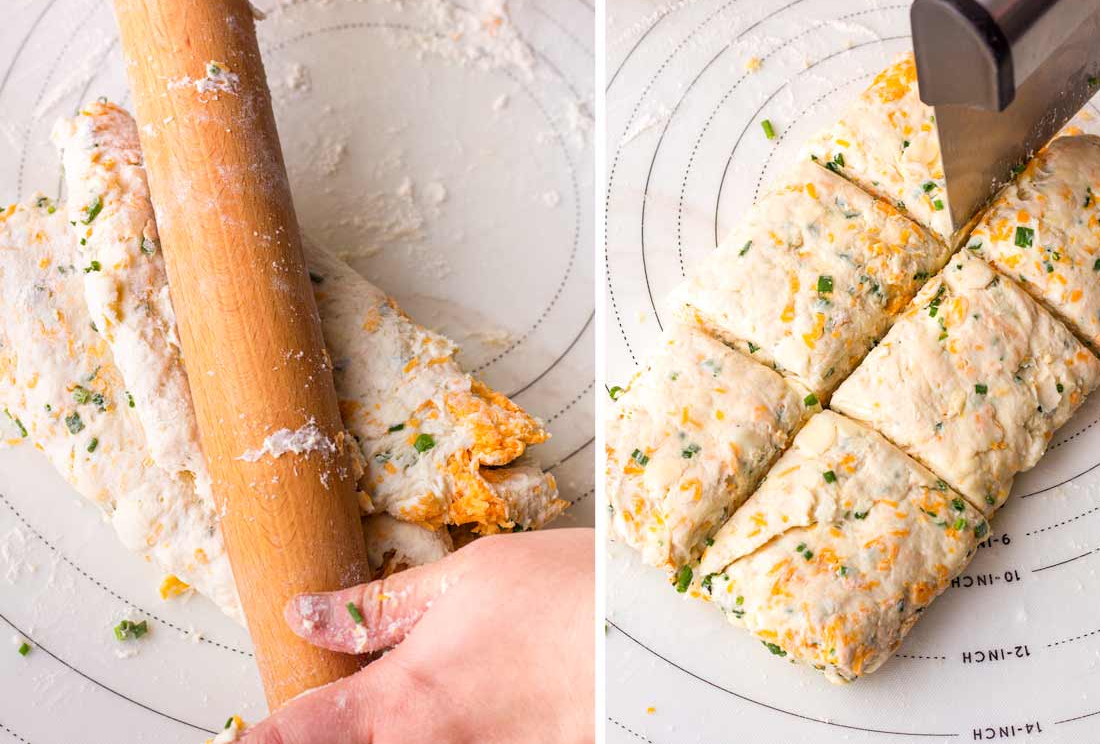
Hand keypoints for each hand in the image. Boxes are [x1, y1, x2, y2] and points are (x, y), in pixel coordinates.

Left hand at [241, 528, 593, 743]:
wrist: (652, 640)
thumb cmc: (565, 594)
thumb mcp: (466, 576)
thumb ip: (380, 606)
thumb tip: (307, 612)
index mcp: (397, 704)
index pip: (292, 735)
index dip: (256, 738)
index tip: (244, 732)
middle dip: (336, 731)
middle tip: (366, 696)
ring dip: (403, 730)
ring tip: (445, 688)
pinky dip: (454, 735)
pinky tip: (484, 705)